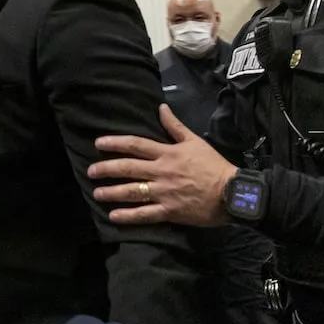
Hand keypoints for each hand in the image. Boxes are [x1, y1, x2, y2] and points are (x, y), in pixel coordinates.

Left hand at [88, 104, 238, 226]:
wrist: (232, 192)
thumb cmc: (213, 165)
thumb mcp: (195, 140)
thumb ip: (175, 126)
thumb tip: (160, 107)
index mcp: (167, 153)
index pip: (136, 145)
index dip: (115, 143)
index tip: (98, 143)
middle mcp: (161, 172)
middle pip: (128, 168)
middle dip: (106, 169)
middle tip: (91, 171)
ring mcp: (164, 192)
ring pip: (132, 191)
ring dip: (112, 192)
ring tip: (97, 193)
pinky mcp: (170, 211)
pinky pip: (145, 214)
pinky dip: (128, 216)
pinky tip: (113, 216)